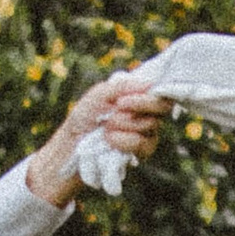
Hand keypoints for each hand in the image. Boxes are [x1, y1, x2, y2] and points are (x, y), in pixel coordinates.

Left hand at [25, 68, 170, 204]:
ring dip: (122, 125)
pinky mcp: (143, 152)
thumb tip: (148, 84)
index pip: (159, 93)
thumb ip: (122, 86)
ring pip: (149, 125)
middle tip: (113, 112)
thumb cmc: (86, 116)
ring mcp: (148, 133)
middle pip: (160, 108)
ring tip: (105, 128)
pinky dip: (123, 141)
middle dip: (134, 108)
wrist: (74, 143)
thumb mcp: (99, 94)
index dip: (146, 97)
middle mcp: (148, 113)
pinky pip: (142, 144)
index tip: (122, 102)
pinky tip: (109, 140)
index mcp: (139, 96)